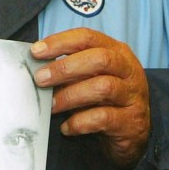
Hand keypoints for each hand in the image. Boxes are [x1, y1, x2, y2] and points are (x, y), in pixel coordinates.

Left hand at [31, 29, 150, 168]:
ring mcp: (133, 95)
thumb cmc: (105, 97)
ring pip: (103, 87)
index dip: (60, 42)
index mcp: (116, 51)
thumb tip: (36, 66)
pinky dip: (80, 122)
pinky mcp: (131, 121)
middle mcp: (128, 69)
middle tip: (40, 79)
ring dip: (70, 96)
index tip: (36, 51)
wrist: (132, 132)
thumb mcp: (91, 76)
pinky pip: (103, 118)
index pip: (88, 37)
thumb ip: (70, 67)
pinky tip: (66, 127)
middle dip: (65, 68)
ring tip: (51, 106)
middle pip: (99, 59)